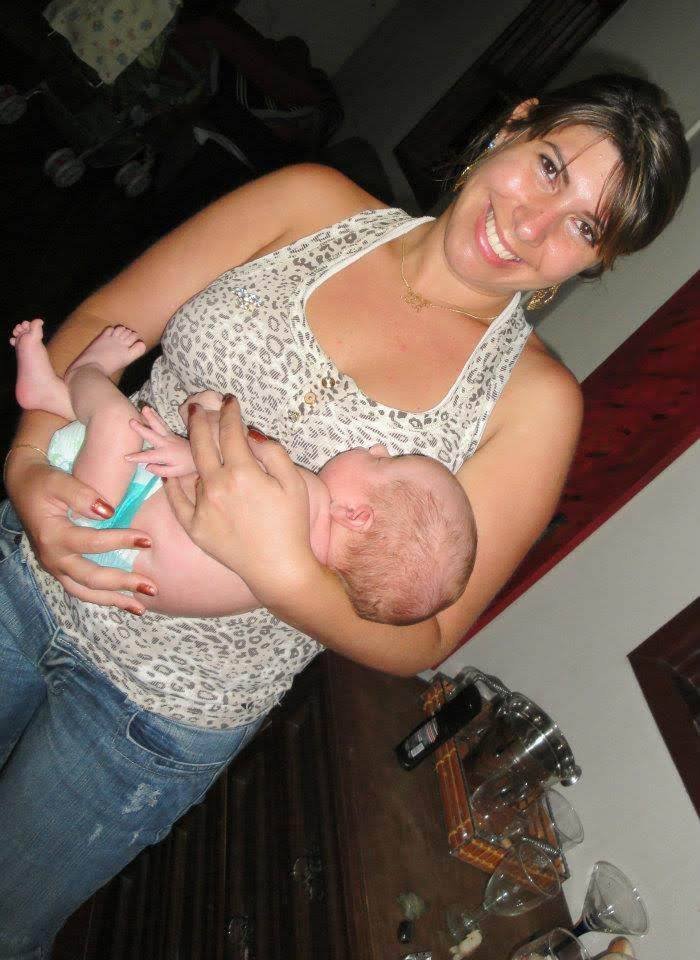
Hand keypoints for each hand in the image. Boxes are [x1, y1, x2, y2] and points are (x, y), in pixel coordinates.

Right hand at [5, 451, 156, 613]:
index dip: (120, 541)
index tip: (147, 540)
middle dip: (123, 584)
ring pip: (84, 592)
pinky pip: (80, 590)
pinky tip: (122, 602)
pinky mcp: (59, 570)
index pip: (91, 543)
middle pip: (90, 578)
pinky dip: (101, 598)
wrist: (23, 488)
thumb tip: (109, 512)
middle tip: (152, 587)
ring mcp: (55, 567)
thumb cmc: (43, 483)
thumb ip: (82, 495)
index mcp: (53, 536)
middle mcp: (53, 558)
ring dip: (113, 601)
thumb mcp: (59, 482)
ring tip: (141, 608)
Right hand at [125, 405, 195, 476]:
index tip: (126, 457)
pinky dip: (155, 416)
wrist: (198, 456)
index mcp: (165, 454)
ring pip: (158, 425)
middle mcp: (166, 443)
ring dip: (151, 416)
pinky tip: (149, 410)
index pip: (148, 456)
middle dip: (141, 429)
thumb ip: (160, 470)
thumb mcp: (174, 473)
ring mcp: (169, 436)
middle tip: (131, 421)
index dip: (137, 457)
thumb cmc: (186, 466)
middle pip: (152, 435)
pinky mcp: (171, 433)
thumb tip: (146, 466)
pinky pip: (162, 424)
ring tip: (144, 408)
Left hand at [164, 396, 315, 602]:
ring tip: (193, 442)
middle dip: (199, 420)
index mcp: (243, 472)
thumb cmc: (292, 525)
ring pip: (193, 470)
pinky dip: (173, 483)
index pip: (230, 430)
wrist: (278, 569)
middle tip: (197, 408)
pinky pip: (177, 499)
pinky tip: (172, 473)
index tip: (229, 401)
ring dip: (193, 454)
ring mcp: (201, 507)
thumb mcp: (293, 484)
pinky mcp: (193, 527)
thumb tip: (251, 433)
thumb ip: (273, 452)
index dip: (229, 412)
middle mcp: (216, 486)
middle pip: (201, 442)